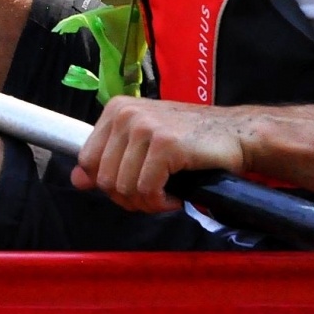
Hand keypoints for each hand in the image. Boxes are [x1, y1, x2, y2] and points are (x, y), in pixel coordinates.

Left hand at [71, 96, 251, 211]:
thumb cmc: (190, 141)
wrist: (236, 134)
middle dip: (129, 197)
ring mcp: (145, 126)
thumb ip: (108, 159)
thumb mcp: (143, 144)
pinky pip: (146, 190)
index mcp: (116, 110)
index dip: (108, 185)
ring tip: (167, 193)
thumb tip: (77, 179)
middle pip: (104, 179)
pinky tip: (176, 195)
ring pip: (123, 188)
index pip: (87, 161)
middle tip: (155, 195)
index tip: (134, 186)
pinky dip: (161, 202)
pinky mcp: (165, 144)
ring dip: (147, 203)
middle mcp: (125, 113)